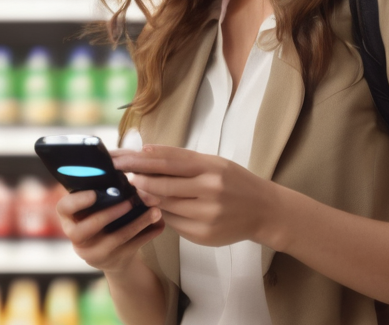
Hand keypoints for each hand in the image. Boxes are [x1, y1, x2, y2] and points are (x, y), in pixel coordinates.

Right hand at [55, 188, 163, 273]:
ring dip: (138, 222)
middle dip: (111, 212)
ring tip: (155, 211)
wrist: (113, 254)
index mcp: (70, 218)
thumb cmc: (103, 218)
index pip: (63, 208)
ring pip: (116, 238)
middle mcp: (77, 238)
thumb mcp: (95, 207)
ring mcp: (94, 253)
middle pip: (87, 227)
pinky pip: (133, 247)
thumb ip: (101, 190)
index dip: (77, 201)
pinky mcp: (114, 261)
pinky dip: (148, 233)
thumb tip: (121, 161)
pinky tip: (160, 223)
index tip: (95, 193)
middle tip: (131, 200)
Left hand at [113, 145, 277, 247]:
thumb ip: (184, 160)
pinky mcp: (203, 235)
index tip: (125, 159)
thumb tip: (146, 153)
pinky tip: (158, 207)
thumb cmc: (235, 182)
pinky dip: (164, 214)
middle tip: (124, 176)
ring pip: (165, 205)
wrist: (264, 211)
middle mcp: (210, 190)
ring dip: (148, 198)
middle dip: (139, 181)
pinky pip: (174, 223)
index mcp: (212, 167)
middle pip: (163, 185)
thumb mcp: (215, 164)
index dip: (144, 160)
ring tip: (137, 190)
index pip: (170, 161)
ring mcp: (207, 215)